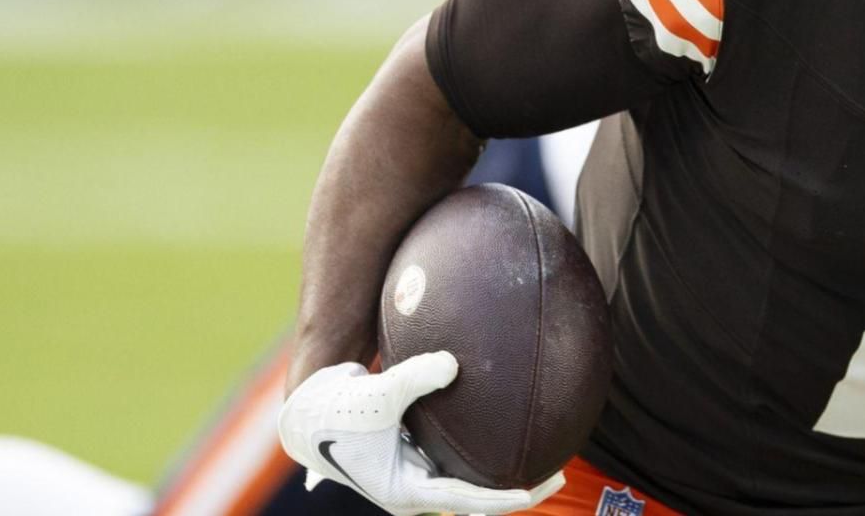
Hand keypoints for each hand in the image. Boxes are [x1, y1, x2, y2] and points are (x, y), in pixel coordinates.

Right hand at [278, 351, 565, 515]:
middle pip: (474, 498)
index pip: (466, 502)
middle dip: (515, 489)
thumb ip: (416, 378)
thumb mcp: (378, 394)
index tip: (535, 490)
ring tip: (544, 456)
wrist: (306, 413)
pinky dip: (480, 449)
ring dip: (500, 472)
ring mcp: (415, 472)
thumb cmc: (337, 411)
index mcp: (405, 491)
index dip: (503, 498)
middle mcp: (414, 488)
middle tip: (558, 475)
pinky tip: (507, 428)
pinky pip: (455, 457)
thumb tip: (454, 363)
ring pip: (467, 479)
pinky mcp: (414, 454)